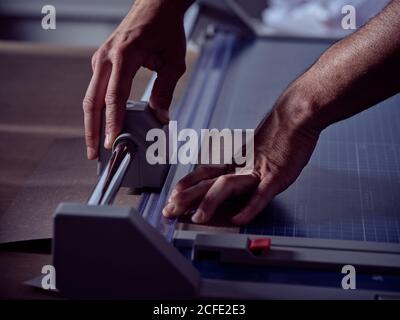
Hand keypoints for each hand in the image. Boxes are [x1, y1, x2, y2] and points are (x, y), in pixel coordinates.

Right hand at [83, 0, 189, 158]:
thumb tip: (160, 116)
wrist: (155, 6)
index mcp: (124, 56)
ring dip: (91, 122)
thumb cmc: (164, 28)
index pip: (114, 97)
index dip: (112, 123)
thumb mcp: (174, 61)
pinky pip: (95, 90)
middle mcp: (106, 58)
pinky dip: (96, 109)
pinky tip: (102, 123)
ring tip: (96, 144)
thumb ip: (165, 90)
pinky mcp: (101, 62)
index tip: (110, 142)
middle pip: (91, 101)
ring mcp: (100, 59)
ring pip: (90, 97)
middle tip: (94, 153)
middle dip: (91, 130)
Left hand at [162, 85, 320, 224]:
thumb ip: (240, 166)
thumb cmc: (278, 135)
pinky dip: (248, 208)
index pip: (203, 175)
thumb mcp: (252, 152)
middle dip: (186, 198)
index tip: (171, 196)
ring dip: (210, 203)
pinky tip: (238, 220)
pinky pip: (260, 194)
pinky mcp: (275, 177)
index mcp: (234, 163)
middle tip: (169, 211)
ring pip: (227, 186)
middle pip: (207, 183)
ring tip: (198, 218)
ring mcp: (256, 172)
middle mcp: (240, 167)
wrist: (295, 117)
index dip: (186, 186)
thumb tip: (228, 178)